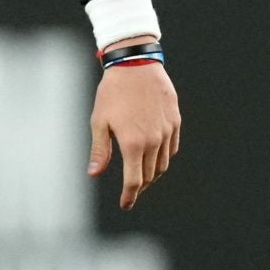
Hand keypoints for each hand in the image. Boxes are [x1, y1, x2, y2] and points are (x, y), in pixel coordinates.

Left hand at [88, 52, 179, 210]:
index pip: (134, 181)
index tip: (125, 205)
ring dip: (153, 174)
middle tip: (131, 192)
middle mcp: (154, 141)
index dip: (129, 196)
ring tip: (141, 176)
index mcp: (133, 144)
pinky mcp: (175, 121)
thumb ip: (100, 150)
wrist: (135, 65)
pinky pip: (172, 148)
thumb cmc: (112, 93)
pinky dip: (163, 158)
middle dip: (140, 187)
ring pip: (163, 163)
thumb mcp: (99, 122)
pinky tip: (154, 157)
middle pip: (150, 175)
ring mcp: (167, 131)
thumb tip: (94, 174)